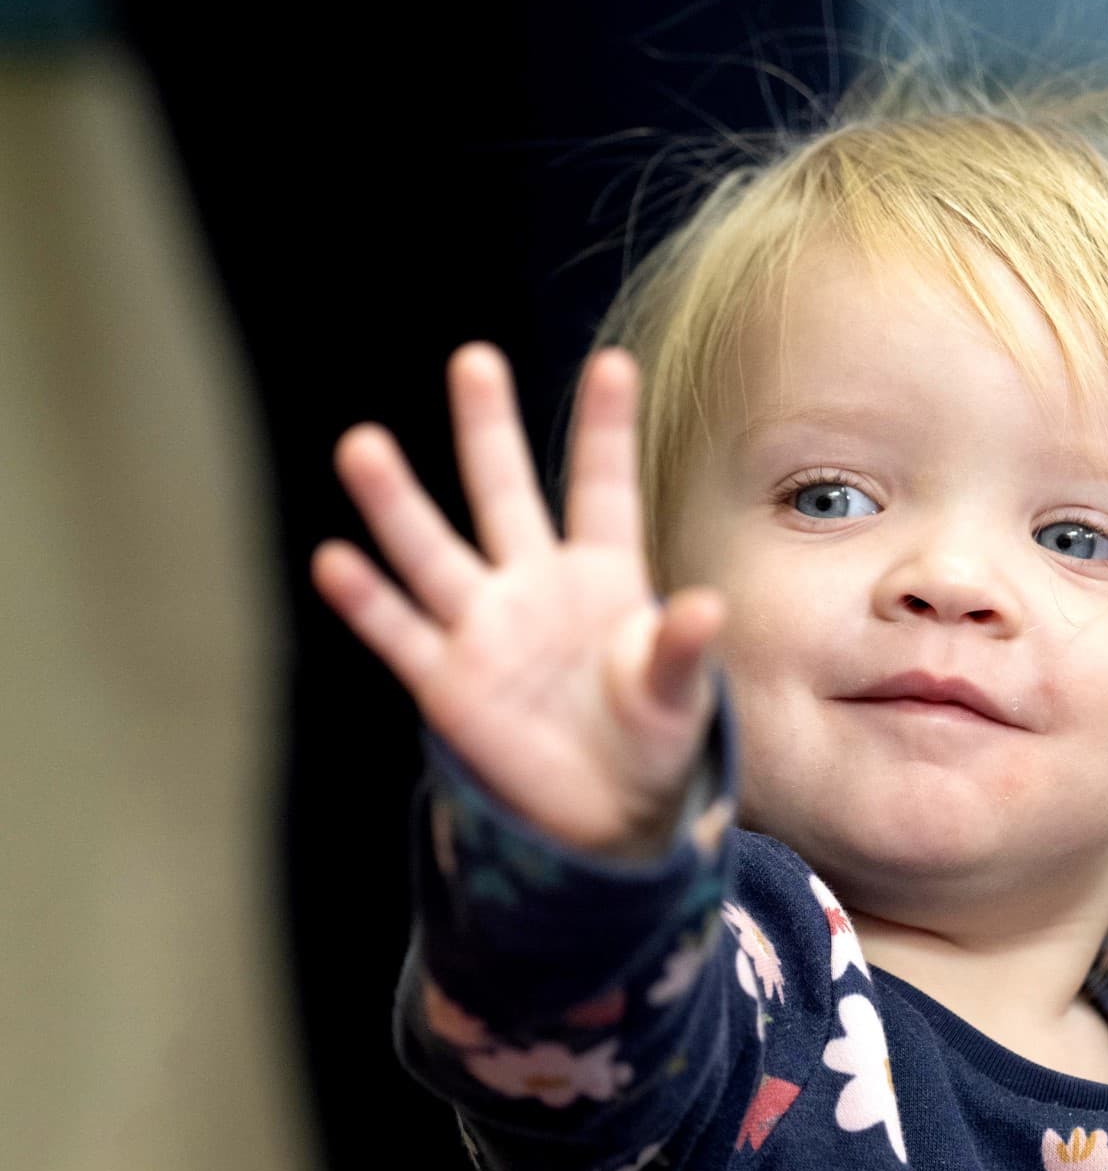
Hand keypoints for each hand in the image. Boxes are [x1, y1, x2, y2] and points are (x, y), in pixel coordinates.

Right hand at [312, 343, 724, 858]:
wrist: (610, 810)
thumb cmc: (654, 734)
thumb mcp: (679, 693)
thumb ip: (682, 648)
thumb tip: (708, 607)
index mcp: (604, 575)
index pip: (604, 490)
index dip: (606, 431)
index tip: (611, 363)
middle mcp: (535, 584)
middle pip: (505, 495)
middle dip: (489, 432)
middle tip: (475, 360)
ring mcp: (485, 627)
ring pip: (433, 552)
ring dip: (397, 505)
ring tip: (362, 446)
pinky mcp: (448, 681)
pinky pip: (402, 633)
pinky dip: (368, 602)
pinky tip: (335, 561)